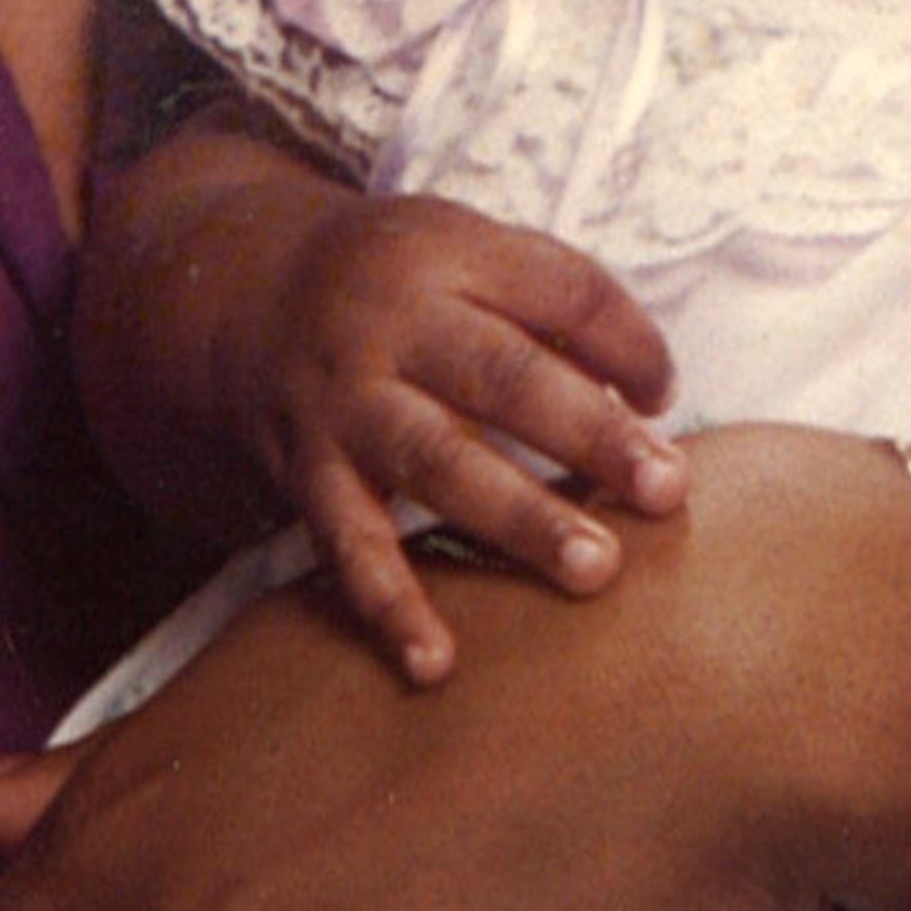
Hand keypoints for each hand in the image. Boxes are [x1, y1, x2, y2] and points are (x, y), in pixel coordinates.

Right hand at [247, 190, 684, 679]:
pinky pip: (348, 543)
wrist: (243, 292)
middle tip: (667, 490)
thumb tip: (653, 394)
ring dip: (519, 518)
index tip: (668, 397)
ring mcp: (346, 400)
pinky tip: (436, 662)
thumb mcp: (464, 248)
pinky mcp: (306, 471)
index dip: (624, 340)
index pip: (557, 287)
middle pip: (502, 374)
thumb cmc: (396, 282)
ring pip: (436, 461)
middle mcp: (393, 322)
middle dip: (590, 434)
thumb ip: (553, 302)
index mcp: (449, 252)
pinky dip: (389, 604)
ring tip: (595, 570)